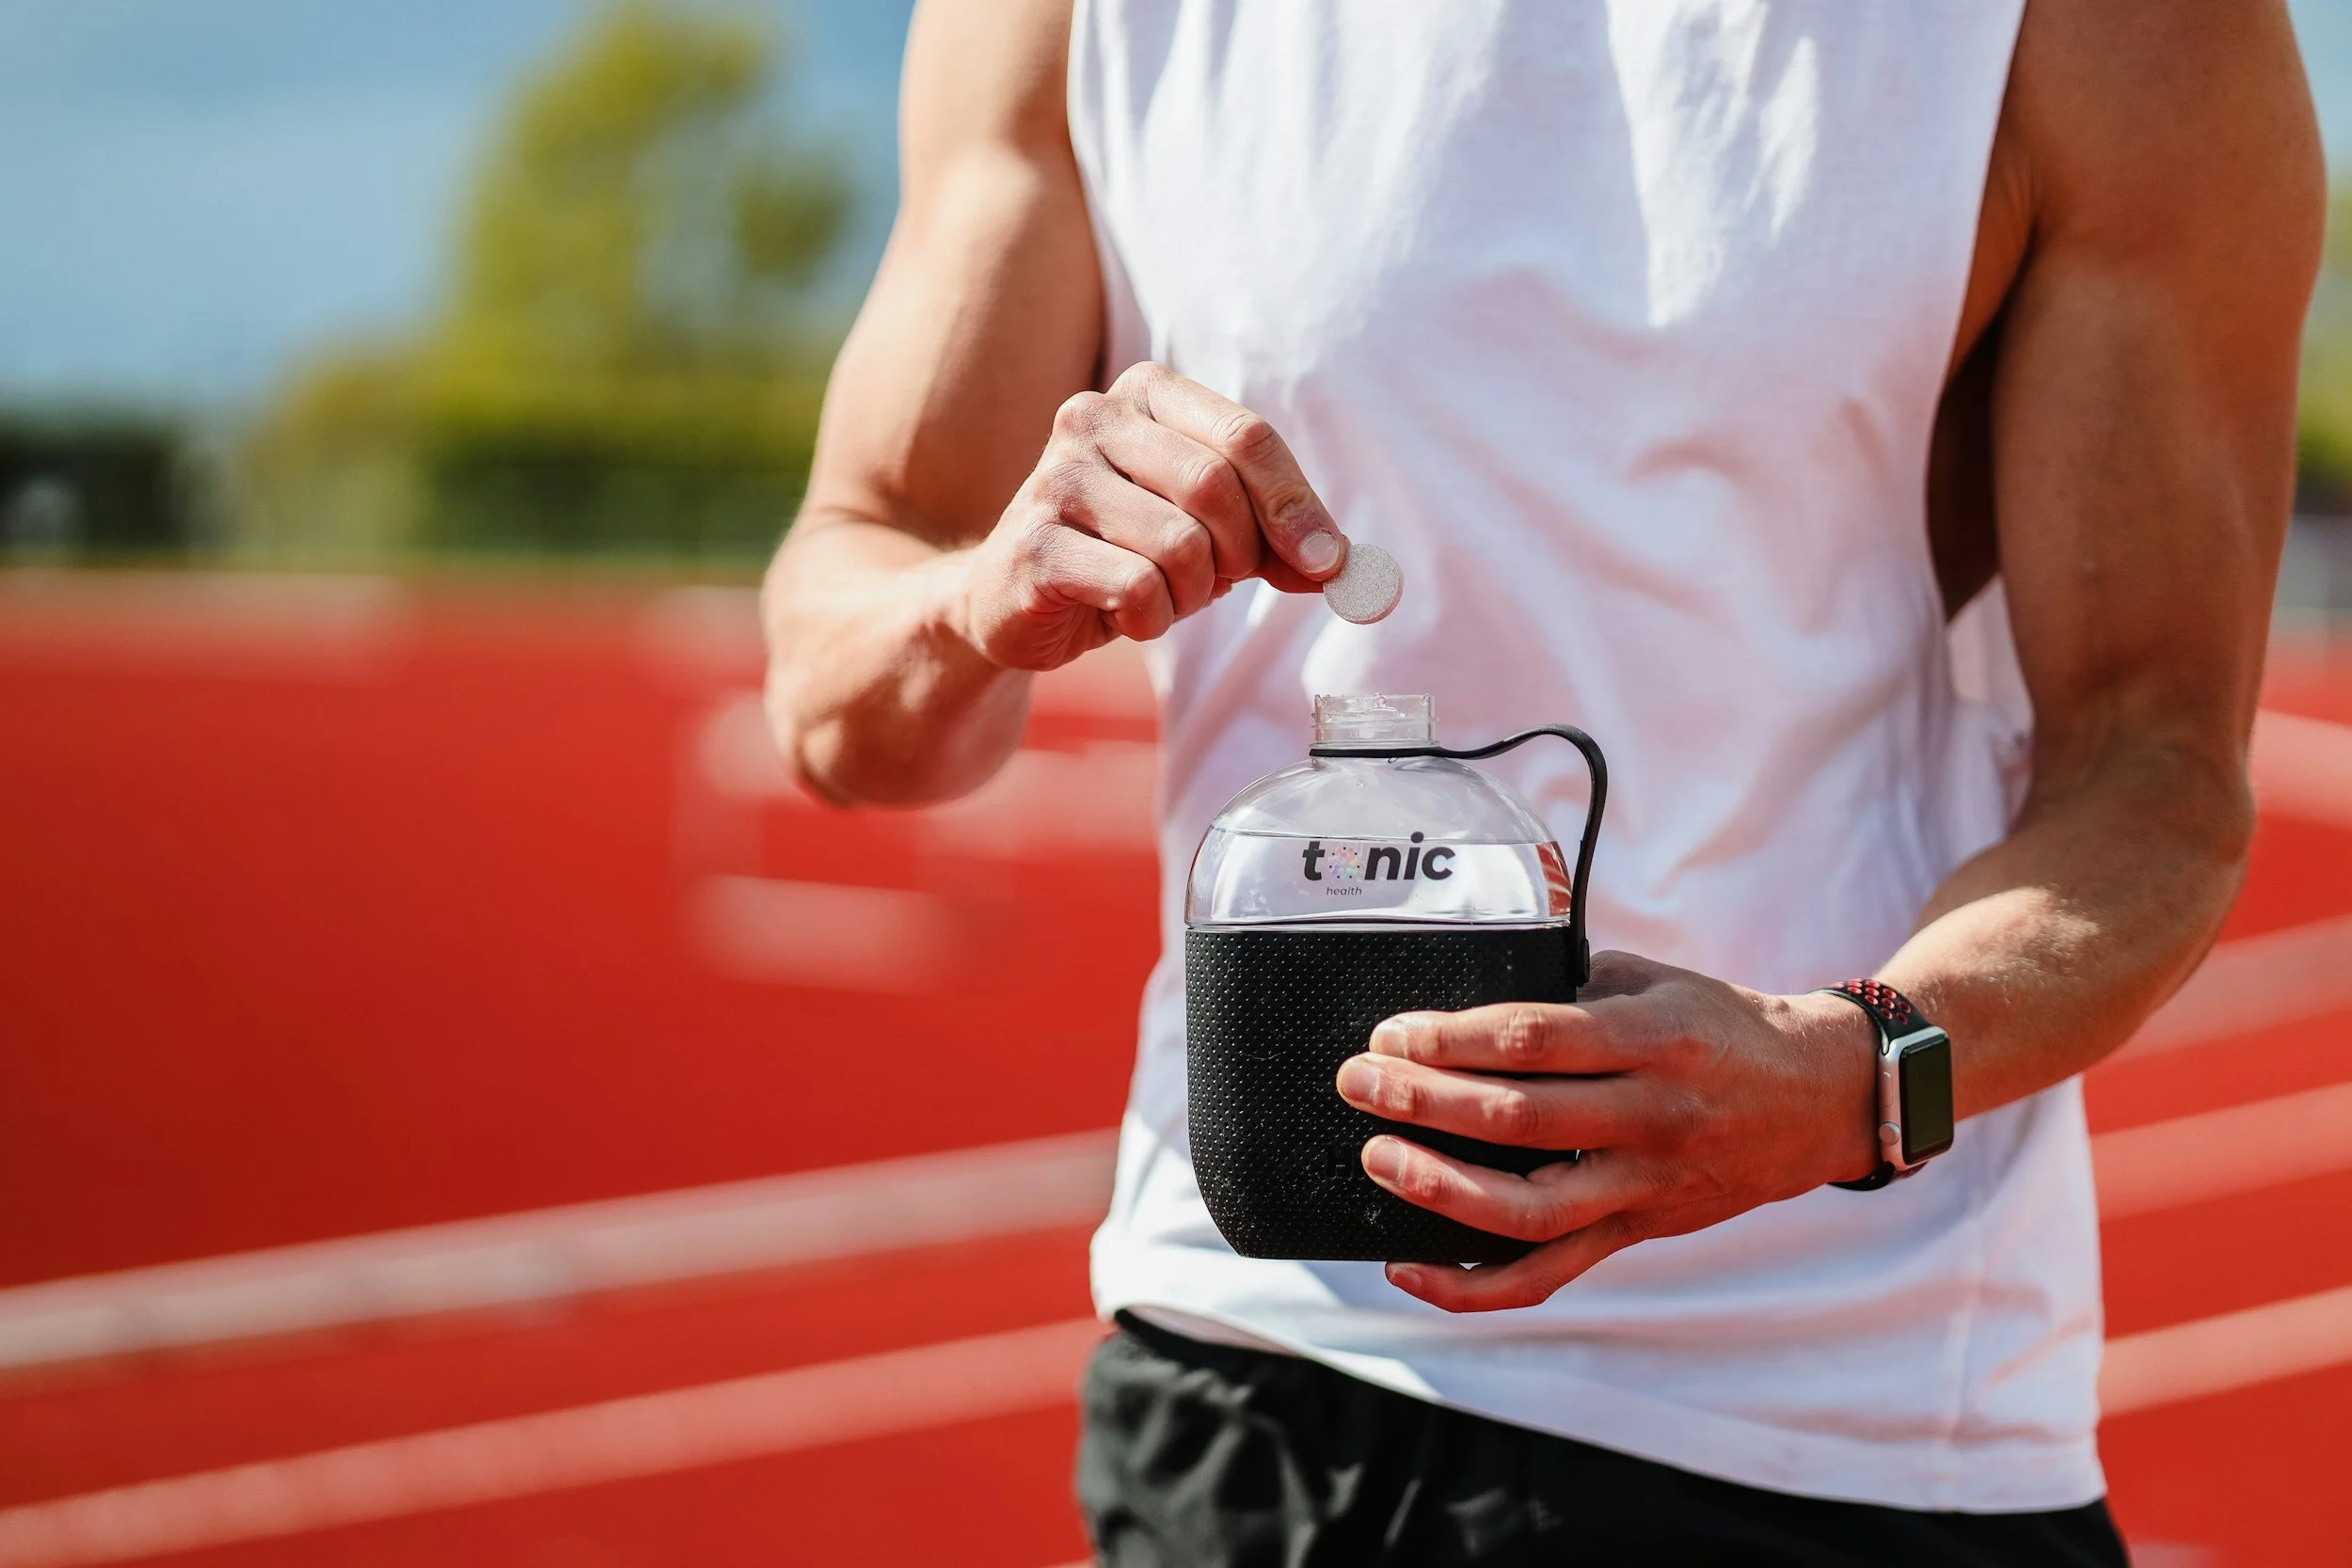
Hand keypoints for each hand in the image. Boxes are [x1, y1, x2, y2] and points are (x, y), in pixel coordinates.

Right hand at [952, 361, 1347, 670]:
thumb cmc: (1123, 554)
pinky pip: (1138, 588)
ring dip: (1194, 593)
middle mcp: (1092, 417)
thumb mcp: (1211, 534)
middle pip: (1216, 487)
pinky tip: (1124, 614)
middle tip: (1226, 580)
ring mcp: (1054, 479)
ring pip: (1180, 544)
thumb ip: (1277, 539)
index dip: (1296, 505)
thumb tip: (1341, 564)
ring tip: (1164, 596)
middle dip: (1243, 552)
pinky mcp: (1034, 546)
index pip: (1247, 437)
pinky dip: (1152, 618)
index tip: (1328, 562)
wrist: (1011, 600)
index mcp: (1146, 392)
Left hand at [1332, 951, 1882, 1311]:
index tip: (1392, 1033)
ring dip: (1440, 1189)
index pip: (1533, 1040)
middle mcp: (1650, 1117)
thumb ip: (1572, 994)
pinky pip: (1547, 1274)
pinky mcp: (1638, 1232)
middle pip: (1519, 1120)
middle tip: (1358, 1081)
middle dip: (1424, 1100)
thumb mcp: (1655, 984)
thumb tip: (1472, 1005)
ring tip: (1378, 1158)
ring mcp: (1645, 1185)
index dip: (1452, 1039)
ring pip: (1529, 1211)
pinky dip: (1472, 1283)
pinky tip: (1408, 1265)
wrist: (1821, 1097)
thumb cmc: (1722, 1028)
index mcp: (1653, 1040)